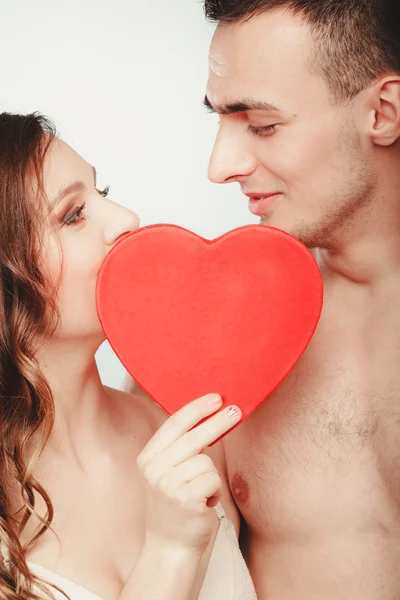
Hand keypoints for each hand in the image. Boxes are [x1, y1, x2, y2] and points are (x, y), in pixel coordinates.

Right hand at [136, 394, 240, 554]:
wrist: (170, 548)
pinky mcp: (185, 499)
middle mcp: (154, 469)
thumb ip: (180, 448)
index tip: (216, 397)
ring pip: (206, 461)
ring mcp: (167, 484)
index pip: (174, 424)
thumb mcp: (167, 473)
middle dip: (218, 422)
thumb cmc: (175, 507)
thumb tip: (209, 416)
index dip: (196, 408)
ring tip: (200, 494)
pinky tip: (204, 505)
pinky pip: (213, 480)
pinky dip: (214, 492)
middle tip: (236, 411)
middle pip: (194, 436)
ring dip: (210, 478)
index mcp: (148, 458)